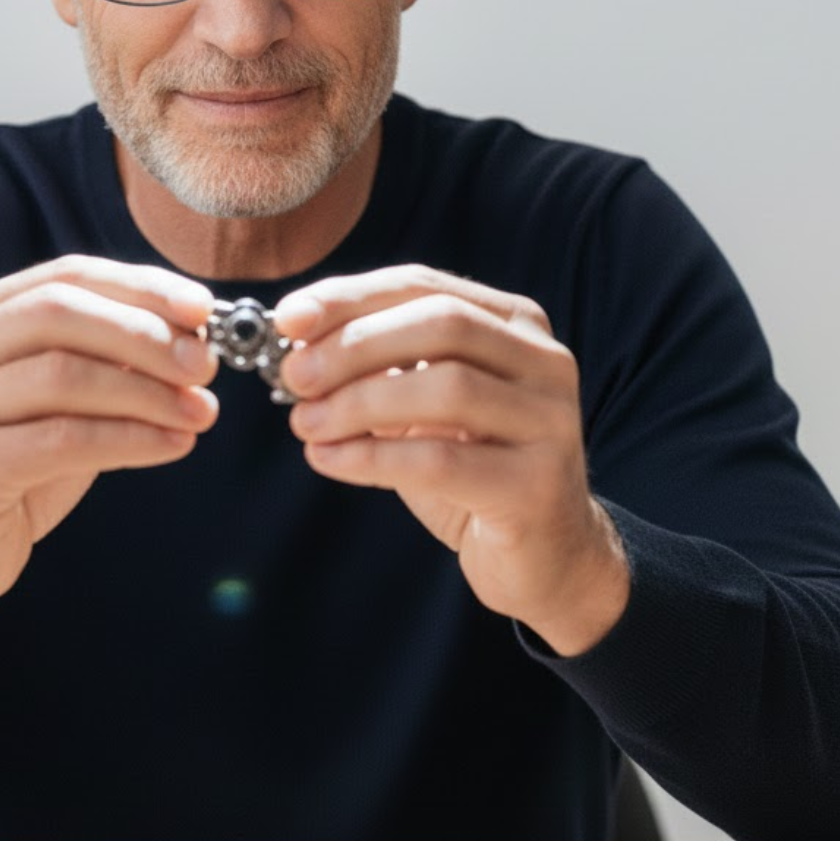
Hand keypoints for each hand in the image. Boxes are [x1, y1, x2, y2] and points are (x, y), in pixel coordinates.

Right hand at [0, 256, 217, 650]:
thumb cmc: (13, 464)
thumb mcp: (63, 399)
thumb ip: (108, 360)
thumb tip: (193, 336)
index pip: (68, 276)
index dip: (141, 287)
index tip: (202, 308)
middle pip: (61, 313)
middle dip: (145, 334)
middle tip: (204, 365)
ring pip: (63, 375)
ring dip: (146, 392)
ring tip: (199, 412)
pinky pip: (61, 440)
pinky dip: (129, 439)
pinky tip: (173, 446)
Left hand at [274, 267, 628, 655]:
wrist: (545, 556)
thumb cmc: (472, 470)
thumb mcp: (422, 406)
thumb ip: (377, 368)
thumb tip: (298, 344)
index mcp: (514, 324)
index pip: (423, 284)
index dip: (350, 296)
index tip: (289, 320)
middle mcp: (543, 361)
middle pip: (441, 323)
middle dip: (354, 344)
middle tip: (295, 377)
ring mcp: (550, 421)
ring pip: (447, 386)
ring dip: (358, 402)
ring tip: (306, 423)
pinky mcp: (537, 485)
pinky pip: (441, 460)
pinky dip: (371, 456)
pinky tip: (328, 459)